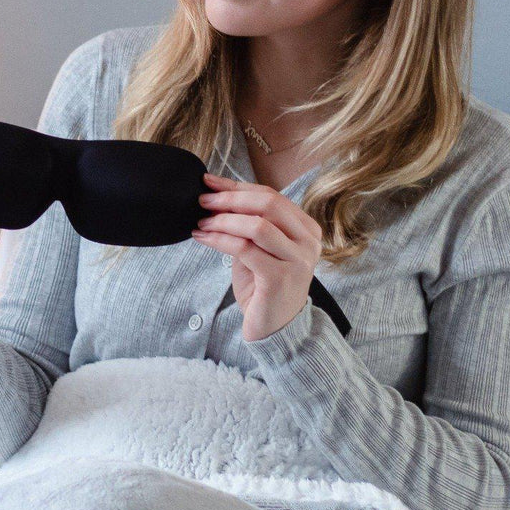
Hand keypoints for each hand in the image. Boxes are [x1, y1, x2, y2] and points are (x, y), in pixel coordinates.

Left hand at [192, 172, 322, 342]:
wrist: (275, 327)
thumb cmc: (264, 285)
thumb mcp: (259, 248)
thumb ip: (248, 222)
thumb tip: (216, 195)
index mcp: (306, 229)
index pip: (272, 196)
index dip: (237, 186)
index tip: (210, 182)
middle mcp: (308, 242)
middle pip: (268, 205)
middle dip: (230, 199)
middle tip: (204, 201)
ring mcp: (297, 261)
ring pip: (257, 226)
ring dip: (223, 220)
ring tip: (202, 222)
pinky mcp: (280, 278)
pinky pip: (245, 249)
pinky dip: (219, 240)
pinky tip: (203, 238)